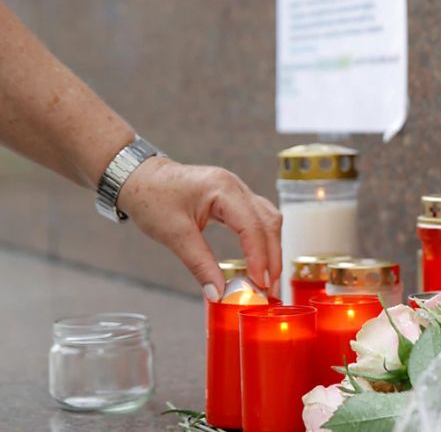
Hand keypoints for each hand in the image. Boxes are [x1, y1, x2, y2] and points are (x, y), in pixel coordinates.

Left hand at [117, 157, 281, 300]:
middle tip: (270, 288)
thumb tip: (218, 293)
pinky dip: (262, 240)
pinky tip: (259, 259)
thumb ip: (199, 264)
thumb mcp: (174, 235)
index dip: (259, 258)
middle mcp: (236, 186)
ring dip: (271, 249)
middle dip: (272, 258)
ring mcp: (237, 190)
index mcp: (223, 189)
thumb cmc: (151, 198)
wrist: (138, 178)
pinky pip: (258, 218)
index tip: (260, 284)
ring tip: (268, 278)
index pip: (252, 227)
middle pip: (269, 223)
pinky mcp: (233, 198)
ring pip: (268, 220)